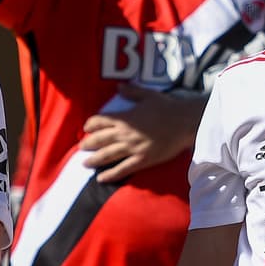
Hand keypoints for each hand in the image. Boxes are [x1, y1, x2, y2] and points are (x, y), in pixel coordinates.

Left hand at [80, 84, 201, 183]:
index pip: (100, 121)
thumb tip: (119, 86)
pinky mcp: (142, 160)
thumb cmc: (167, 107)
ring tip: (84, 163)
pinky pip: (122, 169)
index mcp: (125, 118)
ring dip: (94, 160)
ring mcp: (133, 148)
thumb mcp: (148, 95)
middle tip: (81, 147)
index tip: (86, 128)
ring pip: (108, 156)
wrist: (184, 122)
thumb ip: (131, 92)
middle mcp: (125, 134)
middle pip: (100, 140)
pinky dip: (110, 175)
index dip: (91, 124)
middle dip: (88, 144)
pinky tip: (100, 178)